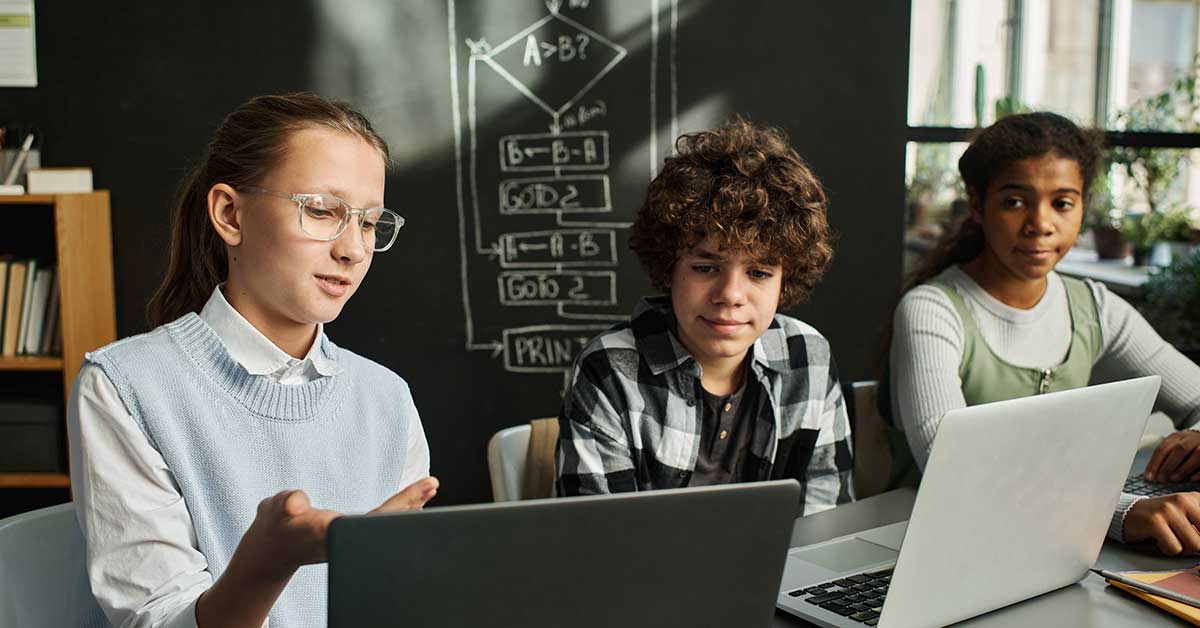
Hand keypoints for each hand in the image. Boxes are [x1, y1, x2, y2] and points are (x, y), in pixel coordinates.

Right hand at [239, 476, 440, 577]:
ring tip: (430, 488)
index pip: (375, 519)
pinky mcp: (351, 538)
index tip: (418, 492)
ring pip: (387, 524)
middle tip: (433, 483)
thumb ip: (285, 505)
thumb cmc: (275, 524)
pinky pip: (380, 523)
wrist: (271, 550)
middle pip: (387, 523)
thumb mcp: (274, 510)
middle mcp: (348, 539)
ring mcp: (351, 541)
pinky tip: (412, 503)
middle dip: (412, 504)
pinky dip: (398, 510)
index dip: (399, 505)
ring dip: (410, 507)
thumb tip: (294, 504)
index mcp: (333, 533)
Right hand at [1124, 493, 1199, 555]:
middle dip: (1196, 546)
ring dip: (1183, 549)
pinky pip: (1174, 548)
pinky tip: (1159, 539)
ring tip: (1171, 539)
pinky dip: (1167, 549)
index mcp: (1195, 498)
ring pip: (1194, 545)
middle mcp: (1183, 500)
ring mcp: (1168, 510)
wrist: (1130, 513)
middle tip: (1183, 540)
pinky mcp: (1155, 521)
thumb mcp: (1187, 514)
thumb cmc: (1161, 517)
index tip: (1194, 535)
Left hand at [1144, 431, 1199, 481]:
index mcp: (1177, 437)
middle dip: (1168, 465)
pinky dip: (1199, 472)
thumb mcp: (1175, 448)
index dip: (1154, 463)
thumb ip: (1166, 458)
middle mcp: (1191, 438)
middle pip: (1179, 449)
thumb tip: (1152, 476)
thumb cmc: (1189, 449)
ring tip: (1174, 479)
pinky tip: (1192, 479)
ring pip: (1196, 454)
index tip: (1148, 477)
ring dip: (1183, 468)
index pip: (1163, 448)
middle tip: (1161, 479)